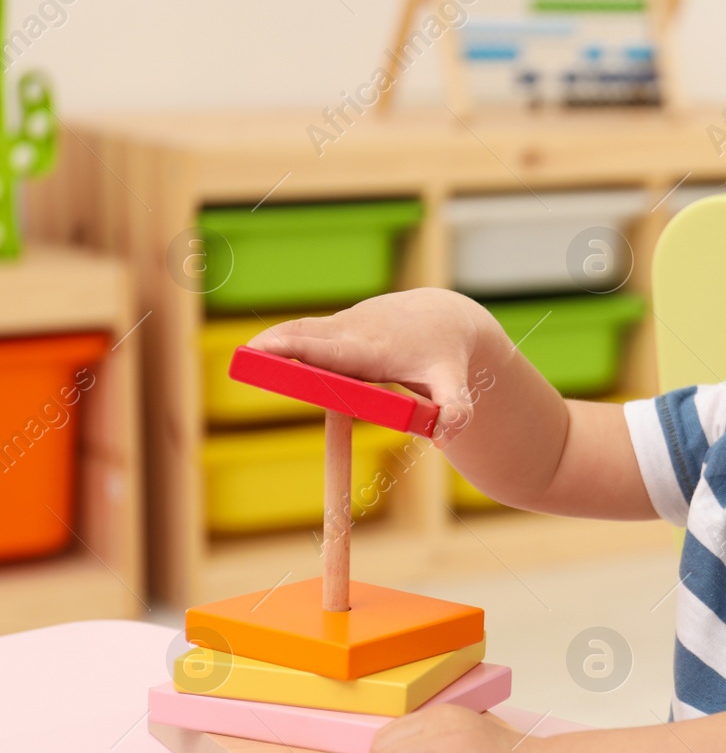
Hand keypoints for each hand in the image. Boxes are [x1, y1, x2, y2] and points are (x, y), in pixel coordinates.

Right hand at [246, 289, 500, 445]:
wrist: (444, 317)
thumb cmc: (445, 355)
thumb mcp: (455, 384)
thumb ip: (455, 410)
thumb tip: (447, 435)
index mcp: (374, 348)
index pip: (328, 349)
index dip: (295, 350)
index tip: (265, 352)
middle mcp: (354, 331)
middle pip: (306, 336)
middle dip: (274, 345)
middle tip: (243, 359)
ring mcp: (343, 324)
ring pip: (303, 331)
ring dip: (276, 343)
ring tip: (246, 360)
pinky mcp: (337, 325)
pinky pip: (307, 333)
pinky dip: (286, 342)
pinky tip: (265, 353)